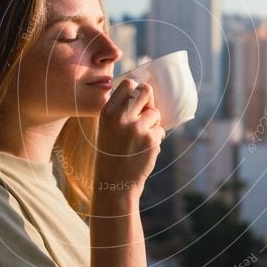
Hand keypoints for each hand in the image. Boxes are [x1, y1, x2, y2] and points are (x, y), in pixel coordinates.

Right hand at [95, 79, 164, 197]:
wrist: (114, 183)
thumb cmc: (111, 154)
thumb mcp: (106, 128)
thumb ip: (120, 111)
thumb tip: (142, 94)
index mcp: (108, 112)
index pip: (127, 84)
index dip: (136, 90)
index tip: (137, 100)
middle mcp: (121, 116)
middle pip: (146, 91)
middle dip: (149, 101)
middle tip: (146, 114)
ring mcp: (136, 127)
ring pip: (155, 113)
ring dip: (153, 124)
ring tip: (141, 138)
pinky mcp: (150, 139)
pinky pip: (160, 130)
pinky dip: (156, 139)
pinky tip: (144, 150)